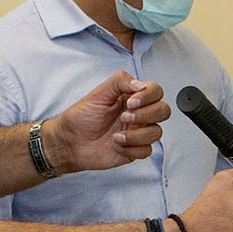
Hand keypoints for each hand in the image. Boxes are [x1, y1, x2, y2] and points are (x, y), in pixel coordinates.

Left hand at [48, 71, 169, 171]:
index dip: (149, 96)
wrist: (69, 142)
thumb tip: (141, 84)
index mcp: (131, 97)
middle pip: (163, 111)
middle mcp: (138, 114)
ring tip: (117, 134)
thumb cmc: (81, 117)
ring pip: (157, 132)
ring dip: (137, 134)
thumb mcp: (99, 92)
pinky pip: (147, 150)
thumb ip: (121, 81)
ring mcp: (137, 132)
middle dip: (146, 114)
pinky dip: (133, 148)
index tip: (130, 101)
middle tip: (125, 117)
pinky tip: (117, 144)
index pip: (156, 91)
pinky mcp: (134, 150)